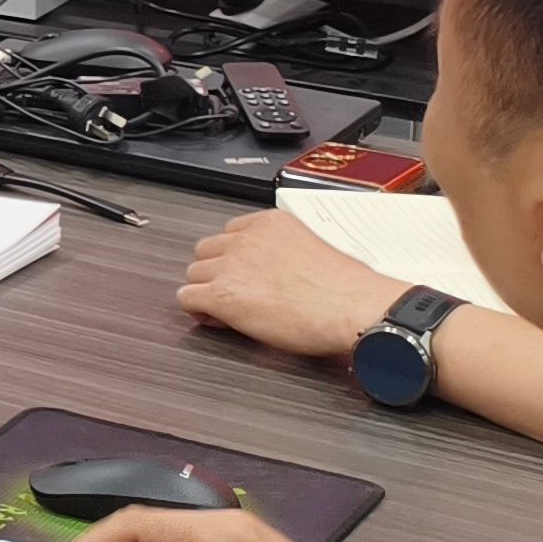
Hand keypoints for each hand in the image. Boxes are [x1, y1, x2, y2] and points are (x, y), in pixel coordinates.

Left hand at [179, 211, 409, 363]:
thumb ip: (284, 252)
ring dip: (207, 290)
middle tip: (236, 293)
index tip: (244, 273)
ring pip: (194, 274)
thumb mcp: (314, 250)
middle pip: (208, 251)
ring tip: (230, 309)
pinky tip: (217, 319)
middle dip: (218, 272)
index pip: (232, 232)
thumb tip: (274, 272)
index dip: (234, 257)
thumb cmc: (348, 289)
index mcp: (271, 223)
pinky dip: (198, 309)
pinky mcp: (223, 294)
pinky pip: (187, 298)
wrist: (355, 308)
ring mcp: (232, 265)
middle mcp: (247, 239)